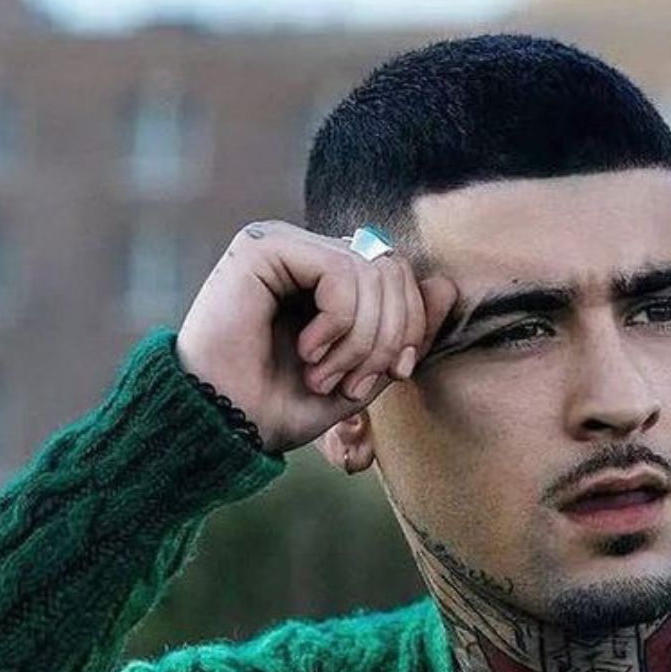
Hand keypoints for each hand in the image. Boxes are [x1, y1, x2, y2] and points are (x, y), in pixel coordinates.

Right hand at [174, 220, 457, 454]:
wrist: (223, 428)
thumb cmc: (282, 406)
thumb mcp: (365, 373)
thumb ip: (405, 331)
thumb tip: (447, 283)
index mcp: (327, 276)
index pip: (398, 274)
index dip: (412, 325)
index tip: (393, 375)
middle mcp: (305, 252)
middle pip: (392, 267)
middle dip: (388, 336)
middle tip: (354, 384)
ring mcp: (283, 244)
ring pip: (371, 270)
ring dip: (360, 339)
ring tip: (324, 375)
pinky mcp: (263, 247)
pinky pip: (340, 270)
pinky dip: (339, 322)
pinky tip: (309, 351)